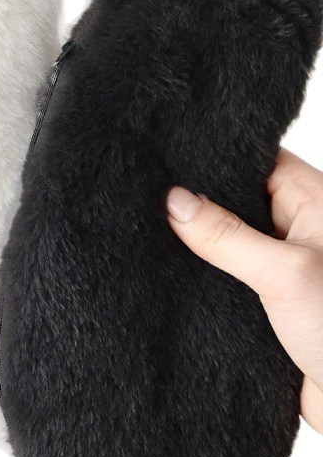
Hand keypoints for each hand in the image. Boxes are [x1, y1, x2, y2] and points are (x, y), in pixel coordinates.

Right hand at [167, 149, 322, 432]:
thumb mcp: (284, 275)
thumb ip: (226, 236)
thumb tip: (175, 201)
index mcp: (314, 202)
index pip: (253, 160)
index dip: (211, 158)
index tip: (164, 161)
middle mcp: (297, 227)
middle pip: (234, 197)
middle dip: (197, 202)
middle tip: (149, 200)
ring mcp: (281, 262)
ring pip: (227, 238)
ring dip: (199, 242)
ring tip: (153, 233)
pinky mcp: (268, 297)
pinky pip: (226, 273)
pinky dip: (204, 273)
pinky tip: (175, 272)